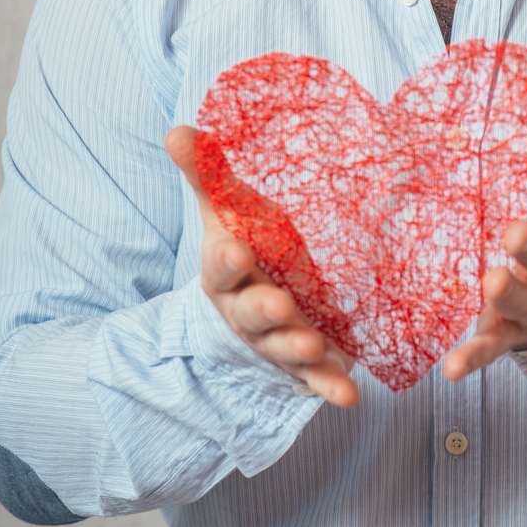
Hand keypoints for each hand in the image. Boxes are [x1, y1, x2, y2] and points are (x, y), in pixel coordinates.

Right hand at [164, 126, 358, 407]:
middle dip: (264, 309)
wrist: (267, 298)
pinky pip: (317, 379)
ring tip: (314, 346)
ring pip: (283, 347)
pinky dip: (330, 388)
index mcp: (227, 270)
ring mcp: (276, 340)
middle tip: (280, 304)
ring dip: (297, 348)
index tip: (237, 248)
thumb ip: (208, 174)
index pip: (221, 264)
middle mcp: (247, 310)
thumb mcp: (230, 211)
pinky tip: (350, 397)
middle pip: (251, 312)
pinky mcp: (306, 363)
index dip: (227, 258)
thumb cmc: (250, 244)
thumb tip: (176, 129)